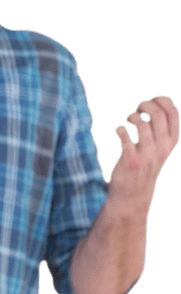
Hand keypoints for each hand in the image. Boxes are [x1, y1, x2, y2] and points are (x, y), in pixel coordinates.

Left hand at [108, 95, 179, 213]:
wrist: (134, 193)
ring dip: (132, 116)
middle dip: (145, 104)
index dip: (162, 100)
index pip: (174, 113)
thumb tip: (156, 103)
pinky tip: (119, 131)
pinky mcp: (130, 159)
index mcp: (171, 142)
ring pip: (142, 124)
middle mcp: (161, 147)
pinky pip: (125, 136)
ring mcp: (147, 154)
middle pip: (158, 114)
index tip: (151, 101)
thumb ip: (160, 128)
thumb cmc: (145, 164)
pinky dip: (120, 129)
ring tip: (129, 120)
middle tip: (137, 109)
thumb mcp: (160, 147)